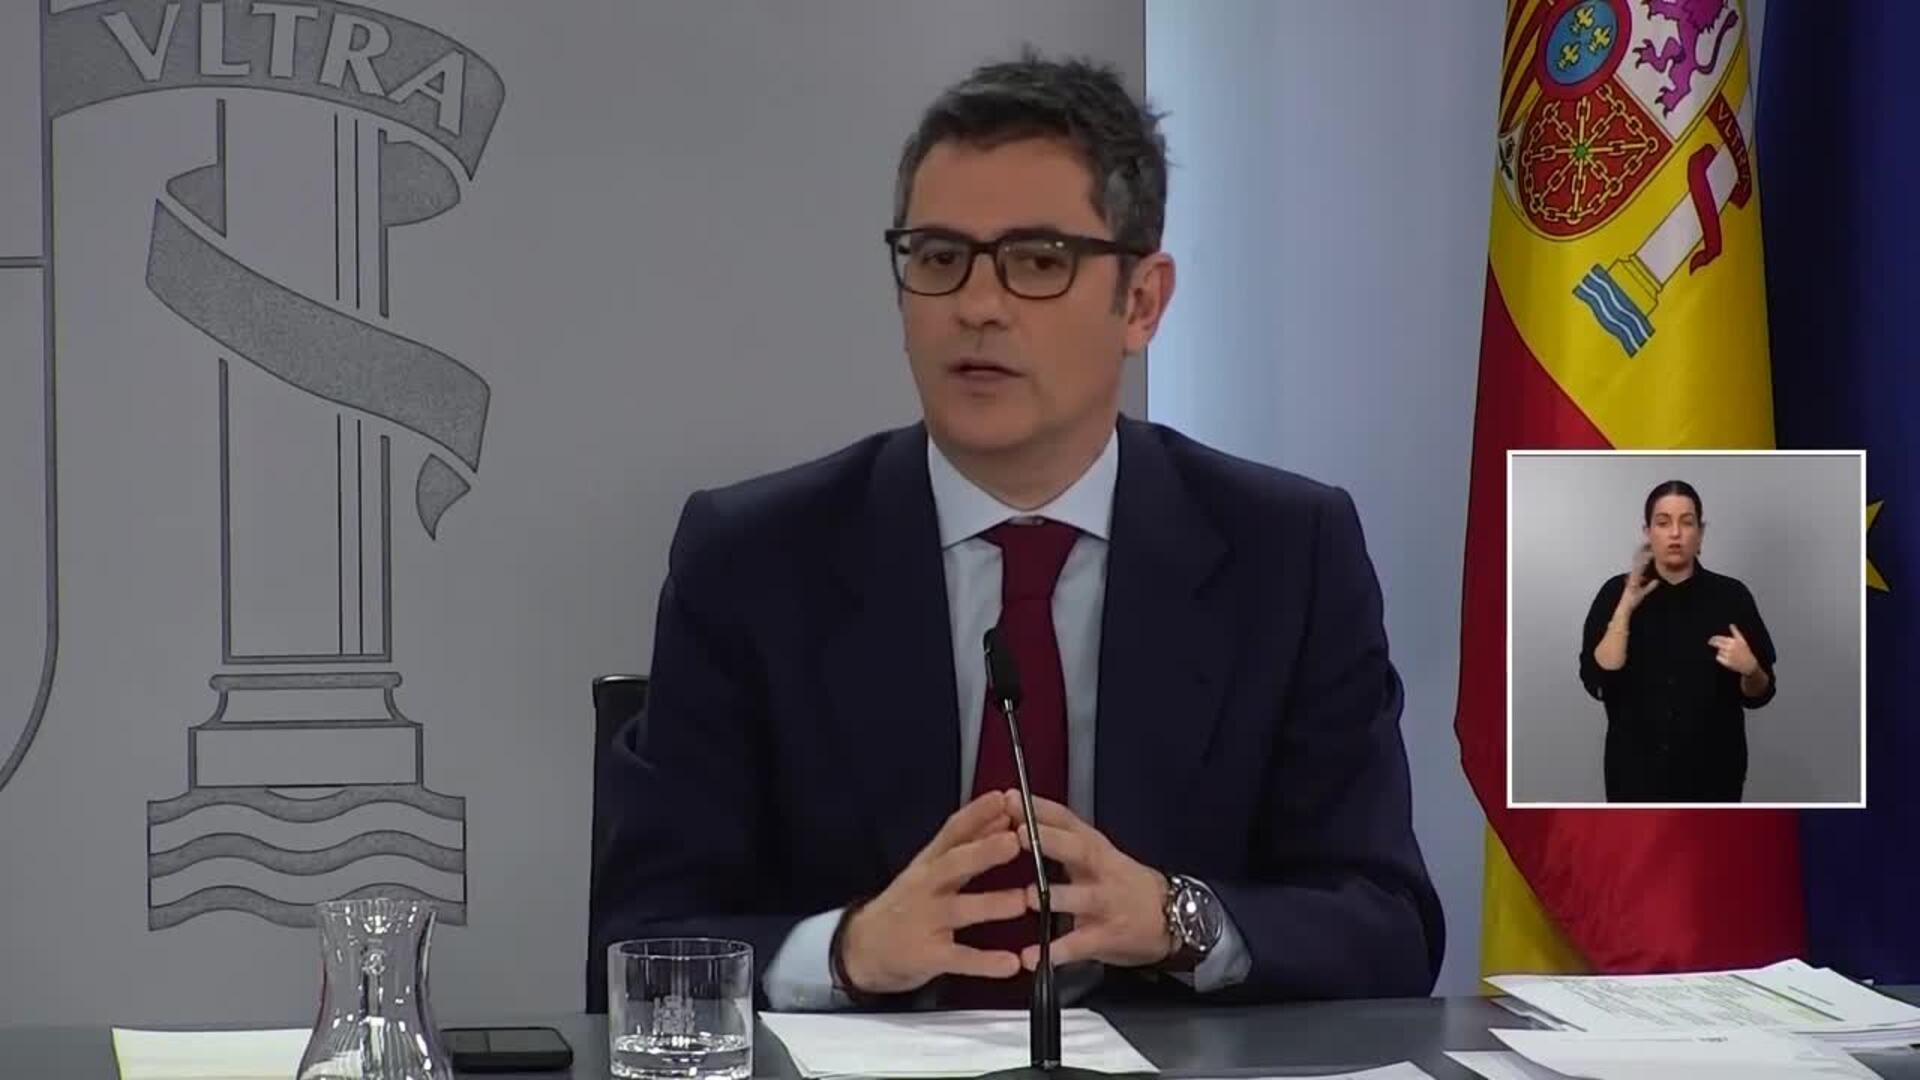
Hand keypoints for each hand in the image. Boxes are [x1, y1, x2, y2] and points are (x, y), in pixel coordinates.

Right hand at [835, 791, 1026, 995]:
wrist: (862, 947)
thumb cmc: (907, 902)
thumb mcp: (931, 868)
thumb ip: (968, 842)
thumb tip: (1003, 814)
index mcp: (929, 862)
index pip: (952, 832)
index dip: (976, 814)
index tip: (1003, 798)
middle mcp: (925, 887)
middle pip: (953, 865)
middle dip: (982, 852)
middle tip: (1014, 842)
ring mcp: (925, 921)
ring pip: (959, 910)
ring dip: (991, 905)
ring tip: (1022, 901)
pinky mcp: (927, 956)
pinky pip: (959, 959)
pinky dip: (985, 962)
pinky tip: (1011, 963)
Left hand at [1009, 792, 1173, 970]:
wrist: (1173, 917)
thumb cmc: (1122, 883)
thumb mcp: (1097, 855)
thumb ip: (1061, 840)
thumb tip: (1015, 818)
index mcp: (1095, 847)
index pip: (1067, 820)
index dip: (1040, 809)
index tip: (1009, 798)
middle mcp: (1102, 870)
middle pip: (1079, 850)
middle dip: (1051, 841)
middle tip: (1019, 834)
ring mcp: (1107, 904)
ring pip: (1083, 898)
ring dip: (1057, 897)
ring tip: (1030, 898)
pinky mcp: (1107, 937)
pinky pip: (1080, 945)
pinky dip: (1057, 952)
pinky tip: (1033, 958)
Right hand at [1618, 546, 1659, 612]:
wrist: (1626, 607)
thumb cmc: (1632, 600)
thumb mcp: (1644, 592)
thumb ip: (1650, 586)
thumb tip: (1657, 581)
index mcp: (1636, 575)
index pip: (1640, 560)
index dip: (1644, 552)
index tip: (1650, 544)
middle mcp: (1633, 573)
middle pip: (1638, 557)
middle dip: (1643, 547)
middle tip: (1648, 538)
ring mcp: (1633, 575)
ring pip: (1637, 560)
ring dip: (1642, 551)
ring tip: (1648, 543)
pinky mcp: (1633, 579)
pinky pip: (1638, 569)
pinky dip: (1643, 562)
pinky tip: (1648, 557)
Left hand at [1707, 623, 1759, 675]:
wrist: (1749, 664)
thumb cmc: (1745, 651)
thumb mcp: (1742, 640)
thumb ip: (1736, 632)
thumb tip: (1731, 624)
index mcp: (1734, 641)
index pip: (1719, 638)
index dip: (1713, 638)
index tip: (1710, 639)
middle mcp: (1731, 648)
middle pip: (1716, 644)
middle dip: (1712, 643)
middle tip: (1709, 643)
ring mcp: (1728, 655)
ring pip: (1718, 651)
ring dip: (1720, 652)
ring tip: (1728, 654)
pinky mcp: (1726, 662)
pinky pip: (1718, 658)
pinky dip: (1720, 658)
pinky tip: (1727, 659)